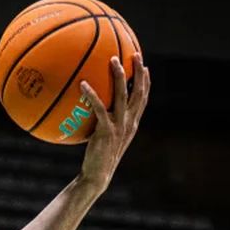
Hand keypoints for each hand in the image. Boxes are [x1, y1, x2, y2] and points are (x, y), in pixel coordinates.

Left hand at [77, 53, 150, 192]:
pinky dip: (92, 95)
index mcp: (132, 123)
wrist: (97, 175)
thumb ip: (106, 122)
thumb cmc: (98, 157)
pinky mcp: (106, 132)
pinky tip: (83, 84)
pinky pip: (100, 109)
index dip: (146, 82)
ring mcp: (119, 127)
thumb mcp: (106, 137)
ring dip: (119, 76)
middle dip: (139, 72)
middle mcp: (130, 123)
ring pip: (122, 96)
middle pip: (139, 92)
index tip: (145, 66)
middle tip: (135, 54)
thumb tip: (95, 108)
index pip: (143, 99)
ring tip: (113, 60)